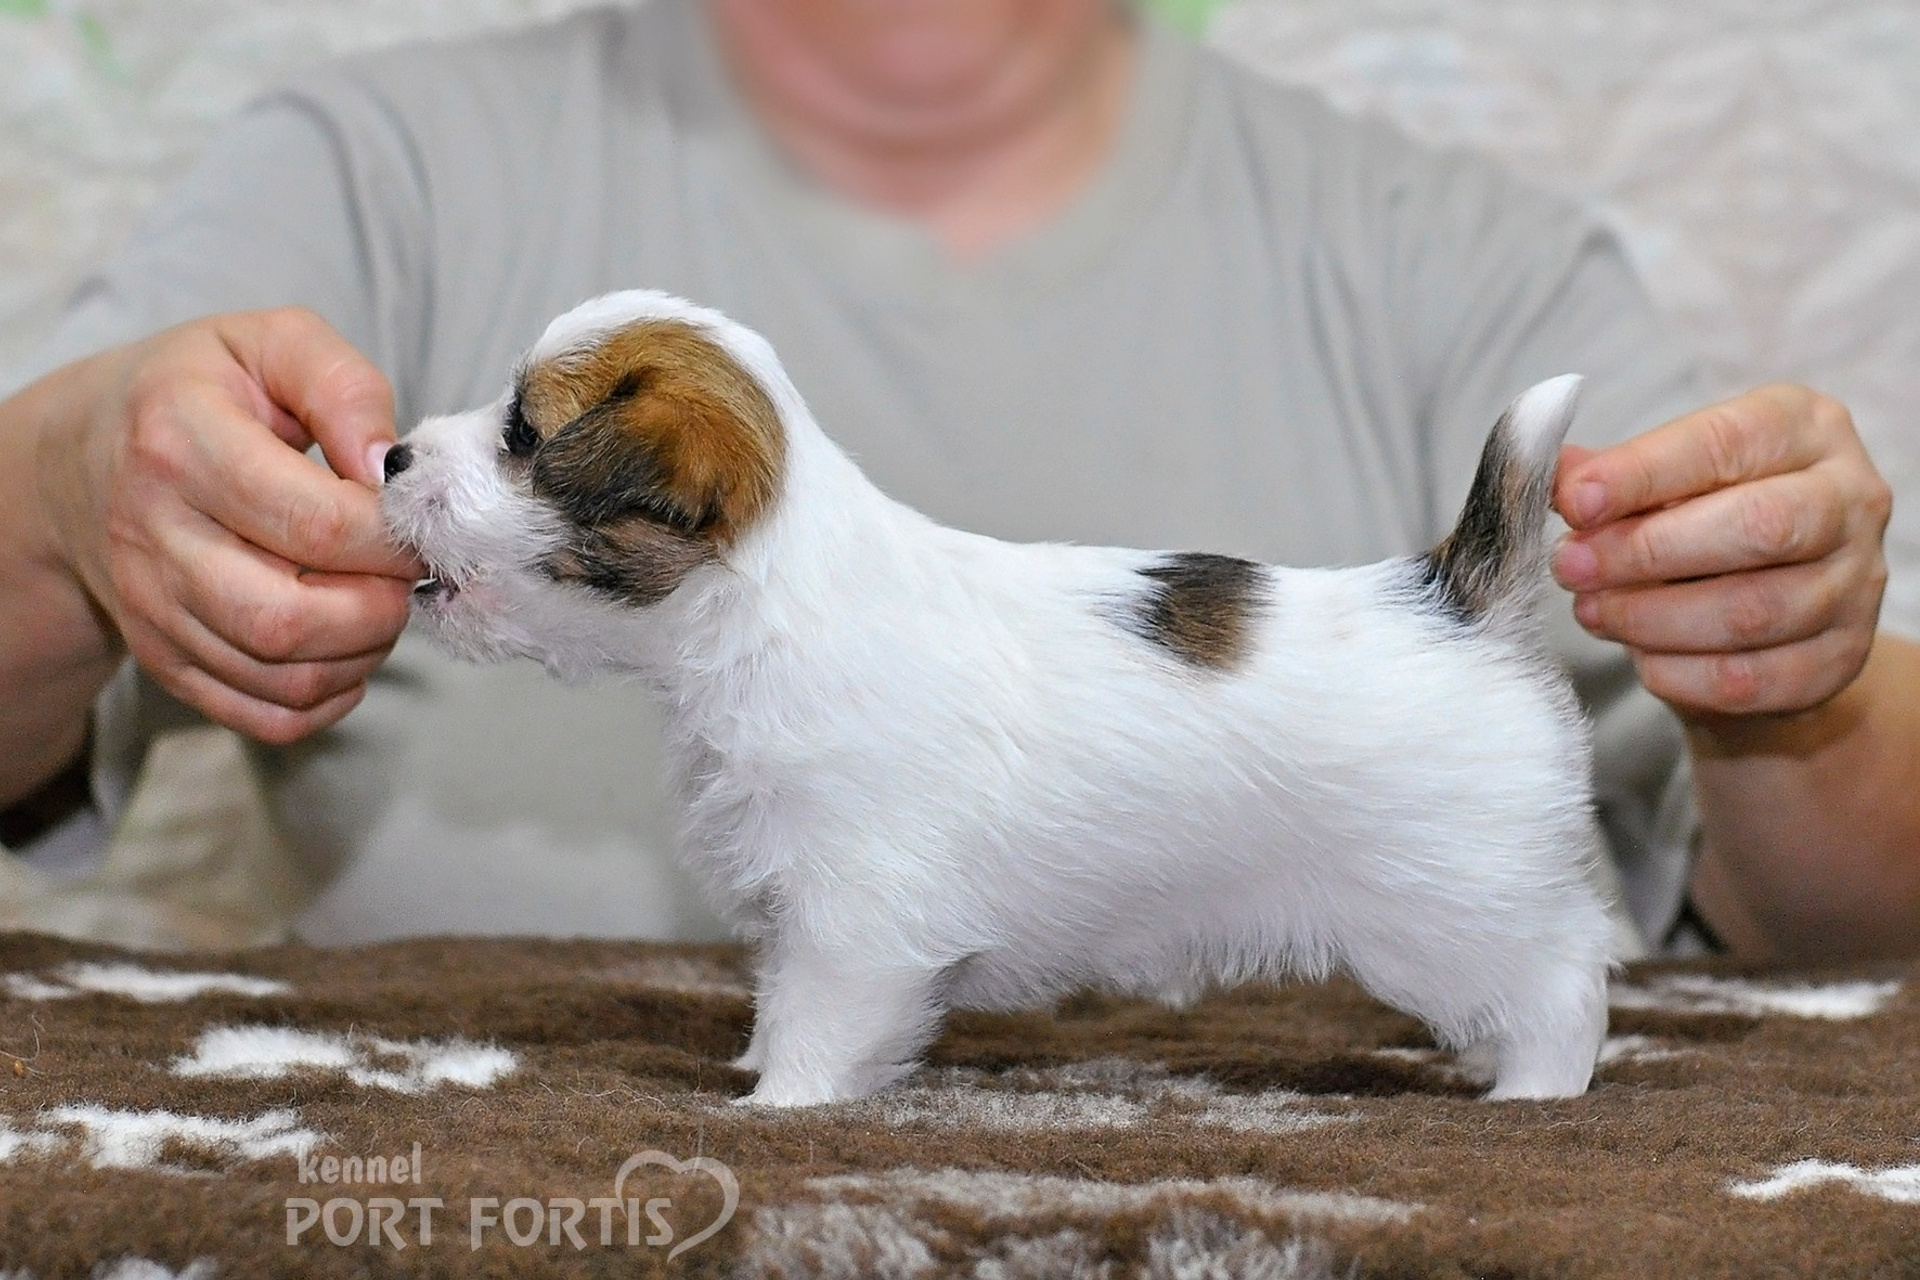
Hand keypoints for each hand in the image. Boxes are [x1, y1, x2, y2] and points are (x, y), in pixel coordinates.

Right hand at [36, 308, 422, 743]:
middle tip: (403, 572)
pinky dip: (329, 699)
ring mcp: (153, 607)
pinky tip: (345, 650)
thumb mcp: (272, 345)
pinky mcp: (165, 660)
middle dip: (382, 607)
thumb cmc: (205, 393)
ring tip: (377, 601)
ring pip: (284, 676)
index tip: (412, 521)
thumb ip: (345, 387)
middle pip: (291, 619)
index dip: (392, 536)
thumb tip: (392, 470)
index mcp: (180, 442)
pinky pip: (265, 716)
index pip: (315, 523)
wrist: (92, 453)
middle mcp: (153, 534)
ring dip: (365, 654)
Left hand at [1550, 384, 1890, 720]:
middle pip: (1760, 525)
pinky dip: (1679, 673)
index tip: (1573, 502)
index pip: (1725, 442)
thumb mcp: (1660, 480)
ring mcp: (1857, 583)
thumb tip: (1548, 472)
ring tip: (1592, 611)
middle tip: (1570, 566)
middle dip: (1647, 551)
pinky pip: (1751, 677)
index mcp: (1804, 428)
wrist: (1762, 613)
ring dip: (1652, 618)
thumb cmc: (1702, 521)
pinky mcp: (1841, 659)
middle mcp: (1849, 498)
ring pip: (1753, 610)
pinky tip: (1639, 657)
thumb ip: (1605, 475)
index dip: (1642, 473)